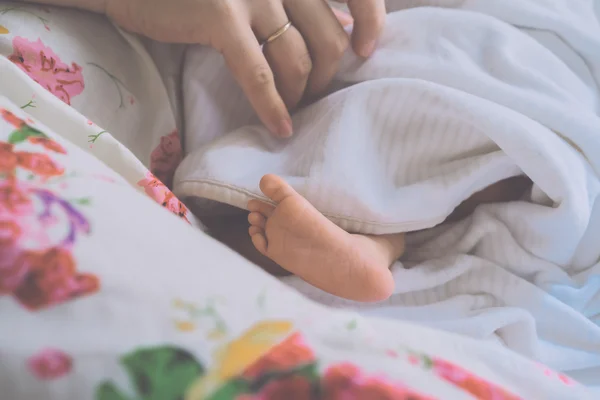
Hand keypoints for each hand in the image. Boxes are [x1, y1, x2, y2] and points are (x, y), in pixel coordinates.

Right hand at [105, 0, 384, 136]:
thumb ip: (297, 1)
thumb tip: (346, 31)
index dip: (371, 22)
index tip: (365, 51)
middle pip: (329, 39)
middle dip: (325, 77)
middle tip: (312, 94)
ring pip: (299, 61)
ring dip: (299, 95)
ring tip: (290, 110)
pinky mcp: (222, 16)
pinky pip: (261, 77)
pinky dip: (273, 108)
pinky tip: (279, 129)